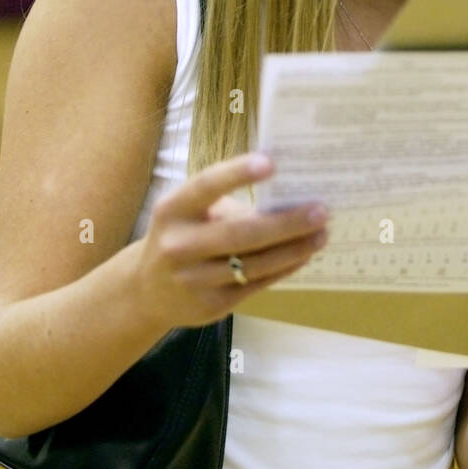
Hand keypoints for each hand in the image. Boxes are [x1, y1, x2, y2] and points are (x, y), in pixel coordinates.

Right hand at [135, 152, 327, 329]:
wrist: (146, 291)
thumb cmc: (181, 236)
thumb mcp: (189, 213)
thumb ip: (227, 205)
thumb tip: (287, 199)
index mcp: (173, 210)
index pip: (206, 186)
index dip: (237, 173)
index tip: (272, 163)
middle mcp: (179, 245)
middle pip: (240, 233)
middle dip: (286, 223)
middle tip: (320, 211)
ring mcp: (194, 279)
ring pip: (254, 264)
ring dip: (294, 248)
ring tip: (321, 234)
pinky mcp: (211, 306)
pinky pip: (256, 284)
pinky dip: (284, 268)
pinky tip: (303, 255)